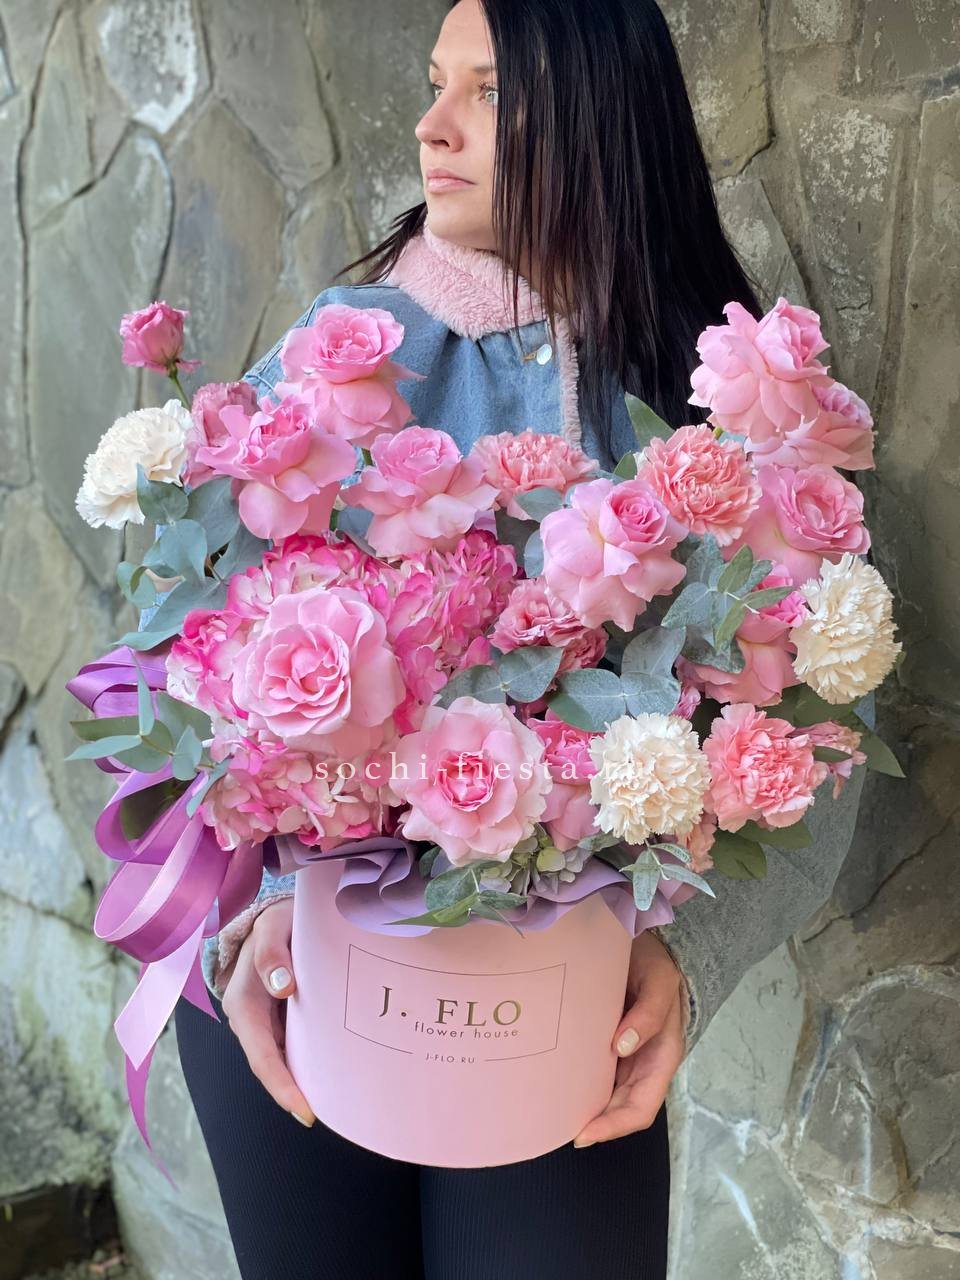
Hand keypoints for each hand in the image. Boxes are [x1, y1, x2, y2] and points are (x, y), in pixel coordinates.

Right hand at [220, 897, 315, 1127]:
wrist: (275, 914)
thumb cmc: (275, 920)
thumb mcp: (272, 928)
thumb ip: (272, 954)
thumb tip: (283, 987)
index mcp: (243, 1004)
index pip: (262, 1057)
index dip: (283, 1087)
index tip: (307, 1112)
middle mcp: (251, 1020)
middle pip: (274, 1066)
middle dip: (298, 1093)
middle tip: (334, 1115)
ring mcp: (266, 1021)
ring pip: (285, 1059)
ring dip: (307, 1080)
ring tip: (341, 1103)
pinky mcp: (281, 1018)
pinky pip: (295, 1045)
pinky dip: (312, 1060)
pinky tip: (338, 1070)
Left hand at [573, 930, 685, 1146]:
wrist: (648, 944)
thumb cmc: (657, 965)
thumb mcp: (660, 981)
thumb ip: (649, 1013)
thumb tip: (623, 1046)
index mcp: (661, 1058)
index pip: (640, 1108)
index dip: (614, 1126)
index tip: (582, 1133)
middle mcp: (642, 1064)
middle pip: (618, 1109)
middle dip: (592, 1124)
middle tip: (552, 1127)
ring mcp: (624, 1055)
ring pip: (604, 1095)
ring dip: (582, 1108)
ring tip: (548, 1114)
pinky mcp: (605, 1042)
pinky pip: (592, 1071)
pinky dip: (575, 1083)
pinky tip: (552, 1082)